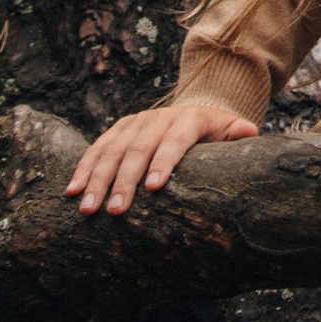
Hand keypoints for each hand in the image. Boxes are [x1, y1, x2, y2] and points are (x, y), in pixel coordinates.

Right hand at [66, 96, 259, 213]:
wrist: (195, 110)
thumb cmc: (216, 132)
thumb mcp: (231, 129)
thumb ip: (239, 132)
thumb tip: (248, 132)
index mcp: (187, 120)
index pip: (174, 141)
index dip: (163, 162)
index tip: (153, 187)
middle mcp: (157, 119)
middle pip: (138, 150)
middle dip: (124, 181)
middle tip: (115, 211)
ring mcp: (135, 123)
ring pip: (112, 151)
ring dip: (97, 179)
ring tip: (87, 207)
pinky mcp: (119, 129)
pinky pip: (97, 148)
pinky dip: (83, 169)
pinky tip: (72, 190)